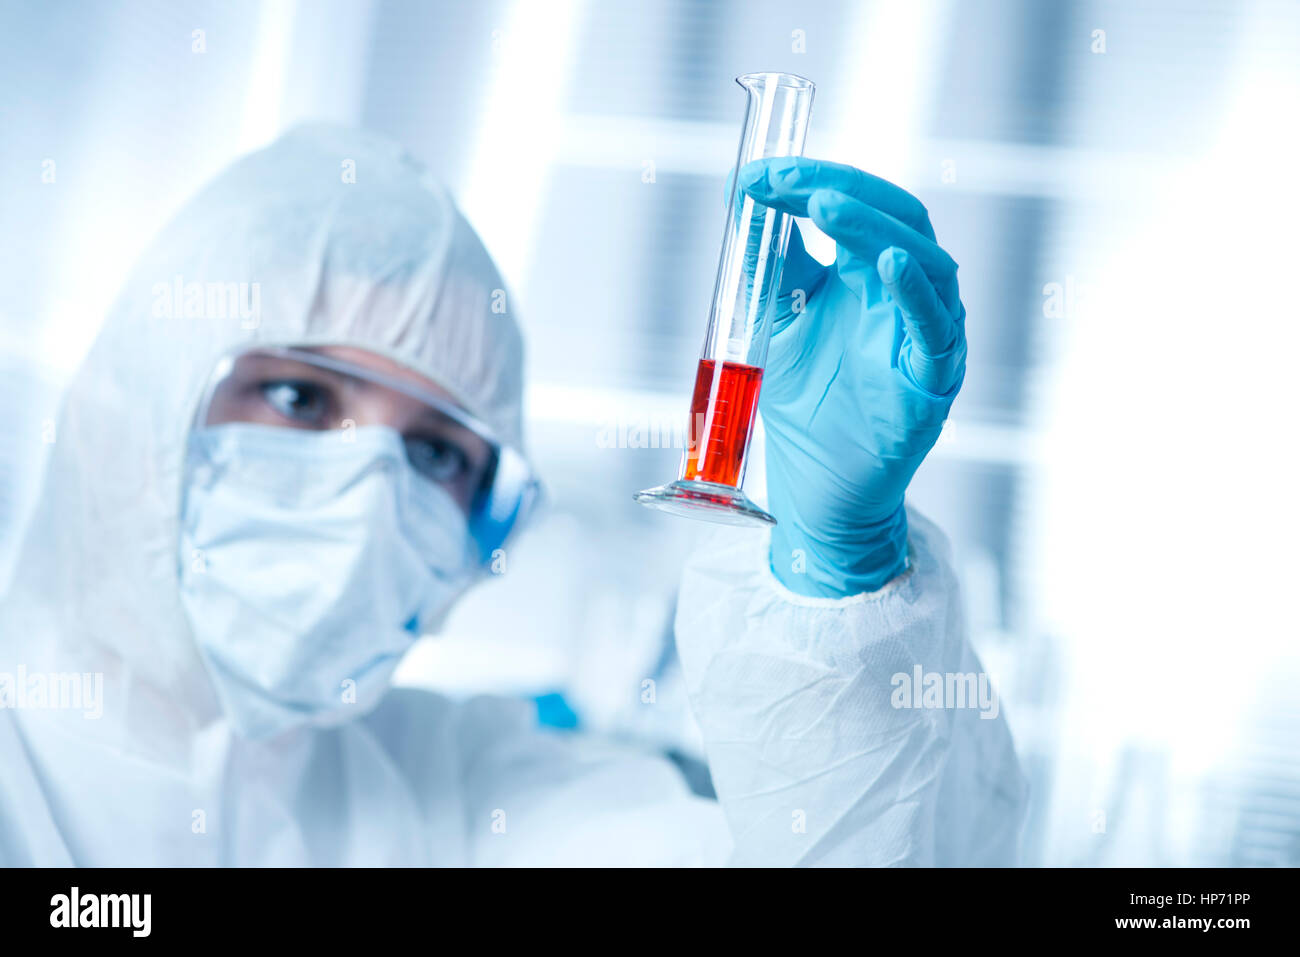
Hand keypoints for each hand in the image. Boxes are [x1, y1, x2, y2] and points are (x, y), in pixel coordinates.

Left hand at [738, 156, 965, 597]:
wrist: (819, 491)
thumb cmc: (809, 410)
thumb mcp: (779, 325)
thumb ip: (774, 271)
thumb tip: (749, 204)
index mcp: (870, 279)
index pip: (856, 207)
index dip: (811, 181)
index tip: (756, 175)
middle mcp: (904, 298)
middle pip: (896, 219)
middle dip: (840, 190)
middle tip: (785, 181)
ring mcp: (925, 335)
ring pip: (924, 261)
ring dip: (873, 228)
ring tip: (825, 205)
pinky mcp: (934, 380)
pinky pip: (937, 330)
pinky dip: (918, 294)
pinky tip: (889, 265)